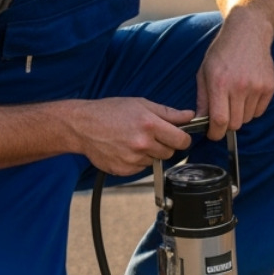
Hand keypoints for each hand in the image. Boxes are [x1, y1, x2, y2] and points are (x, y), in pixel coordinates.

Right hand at [72, 98, 193, 175]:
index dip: (182, 138)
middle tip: (150, 135)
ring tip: (133, 140)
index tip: (177, 136)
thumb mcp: (141, 104)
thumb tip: (191, 116)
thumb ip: (169, 113)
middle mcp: (142, 144)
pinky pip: (141, 169)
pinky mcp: (124, 170)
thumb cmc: (110, 111)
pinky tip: (125, 149)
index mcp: (150, 125)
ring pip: (155, 161)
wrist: (82, 125)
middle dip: (165, 145)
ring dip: (150, 153)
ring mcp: (132, 159)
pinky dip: (137, 161)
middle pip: (170, 153)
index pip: (182, 141)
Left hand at [196, 17, 273, 139]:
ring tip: (236, 98)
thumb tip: (201, 120)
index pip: (219, 120)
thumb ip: (202, 98)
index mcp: (219, 83)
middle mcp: (239, 86)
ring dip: (240, 115)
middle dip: (227, 125)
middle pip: (235, 124)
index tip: (213, 134)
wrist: (248, 32)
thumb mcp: (204, 71)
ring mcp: (256, 87)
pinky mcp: (269, 87)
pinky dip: (252, 109)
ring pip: (248, 119)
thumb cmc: (222, 51)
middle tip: (224, 115)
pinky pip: (259, 111)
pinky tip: (247, 94)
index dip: (215, 133)